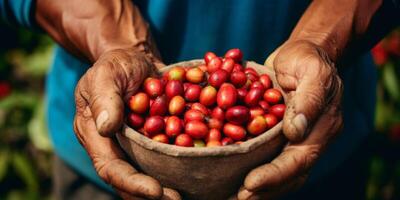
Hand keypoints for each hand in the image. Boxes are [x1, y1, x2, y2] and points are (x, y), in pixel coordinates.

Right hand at [73, 48, 180, 199]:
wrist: (135, 59)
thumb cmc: (117, 64)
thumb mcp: (106, 73)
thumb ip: (105, 97)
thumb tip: (106, 127)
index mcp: (96, 135)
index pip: (110, 167)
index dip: (132, 183)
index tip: (156, 192)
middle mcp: (115, 147)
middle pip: (130, 179)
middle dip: (153, 195)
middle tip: (178, 199)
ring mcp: (134, 145)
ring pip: (148, 173)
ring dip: (168, 187)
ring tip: (191, 194)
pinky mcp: (153, 140)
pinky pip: (165, 157)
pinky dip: (179, 166)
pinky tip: (200, 172)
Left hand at [238, 40, 343, 199]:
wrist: (304, 53)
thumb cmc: (307, 58)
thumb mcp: (311, 70)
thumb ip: (308, 99)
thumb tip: (295, 132)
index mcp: (322, 127)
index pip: (299, 159)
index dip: (275, 174)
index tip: (250, 183)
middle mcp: (310, 139)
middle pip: (290, 174)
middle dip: (264, 189)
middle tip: (238, 198)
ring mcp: (295, 140)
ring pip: (280, 171)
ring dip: (259, 188)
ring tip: (232, 196)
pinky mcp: (280, 135)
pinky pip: (269, 158)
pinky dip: (254, 170)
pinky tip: (234, 178)